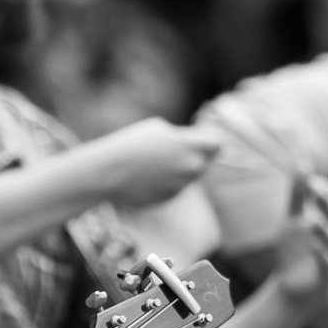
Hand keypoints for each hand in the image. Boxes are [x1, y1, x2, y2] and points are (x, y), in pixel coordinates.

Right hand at [71, 118, 220, 209]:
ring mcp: (182, 186)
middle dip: (197, 155)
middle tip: (176, 149)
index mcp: (191, 147)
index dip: (208, 139)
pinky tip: (149, 176)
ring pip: (191, 175)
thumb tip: (192, 144)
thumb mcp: (159, 128)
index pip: (217, 144)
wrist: (110, 173)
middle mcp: (192, 168)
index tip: (198, 137)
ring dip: (182, 168)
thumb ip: (182, 137)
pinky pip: (176, 186)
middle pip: (206, 161)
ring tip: (158, 162)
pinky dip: (168, 181)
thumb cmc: (132, 144)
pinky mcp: (170, 198)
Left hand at [273, 174, 327, 307]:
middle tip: (314, 189)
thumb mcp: (293, 219)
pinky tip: (313, 248)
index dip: (325, 191)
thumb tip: (301, 162)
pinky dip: (322, 256)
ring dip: (324, 231)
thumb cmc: (296, 250)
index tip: (309, 181)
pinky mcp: (326, 278)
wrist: (291, 287)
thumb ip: (298, 194)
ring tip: (311, 221)